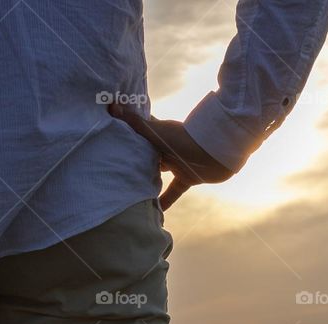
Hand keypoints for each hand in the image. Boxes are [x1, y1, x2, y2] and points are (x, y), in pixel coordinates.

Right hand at [108, 104, 232, 209]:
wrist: (216, 151)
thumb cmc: (185, 138)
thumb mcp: (157, 132)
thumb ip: (135, 123)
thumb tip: (112, 106)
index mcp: (157, 134)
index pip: (138, 132)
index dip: (126, 134)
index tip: (110, 139)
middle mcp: (165, 148)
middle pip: (145, 155)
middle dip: (133, 161)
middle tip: (115, 170)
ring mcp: (176, 163)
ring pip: (157, 173)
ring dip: (147, 181)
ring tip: (129, 191)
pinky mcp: (186, 177)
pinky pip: (173, 191)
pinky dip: (166, 201)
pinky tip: (156, 212)